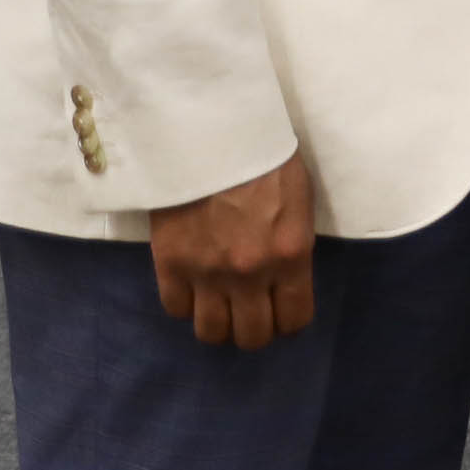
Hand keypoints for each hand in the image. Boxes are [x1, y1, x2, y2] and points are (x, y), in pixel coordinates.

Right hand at [151, 151, 314, 349]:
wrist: (210, 133)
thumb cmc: (264, 158)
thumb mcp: (299, 200)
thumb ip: (292, 245)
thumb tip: (286, 276)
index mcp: (290, 254)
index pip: (294, 319)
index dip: (289, 320)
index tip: (282, 311)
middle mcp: (251, 274)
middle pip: (252, 336)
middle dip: (255, 329)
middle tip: (250, 311)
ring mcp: (207, 273)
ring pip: (212, 333)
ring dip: (219, 323)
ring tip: (220, 305)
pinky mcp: (170, 264)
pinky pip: (176, 309)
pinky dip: (185, 303)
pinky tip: (192, 286)